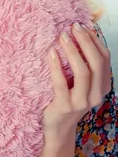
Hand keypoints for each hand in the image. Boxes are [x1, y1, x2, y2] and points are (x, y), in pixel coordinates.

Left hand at [42, 23, 110, 137]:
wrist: (57, 130)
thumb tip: (78, 37)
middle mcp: (96, 95)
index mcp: (102, 87)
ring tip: (62, 37)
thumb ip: (82, 67)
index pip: (104, 59)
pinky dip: (56, 66)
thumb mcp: (79, 85)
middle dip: (85, 42)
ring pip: (83, 72)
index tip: (83, 26)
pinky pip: (61, 83)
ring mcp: (81, 102)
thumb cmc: (66, 102)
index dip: (95, 41)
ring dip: (73, 51)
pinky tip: (51, 53)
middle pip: (96, 63)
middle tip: (73, 27)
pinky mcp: (65, 106)